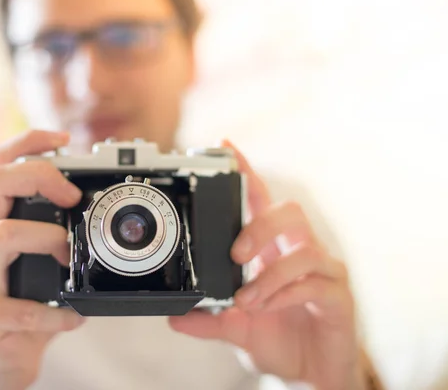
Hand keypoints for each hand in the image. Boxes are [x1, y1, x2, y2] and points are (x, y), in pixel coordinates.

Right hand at [0, 130, 85, 388]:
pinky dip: (56, 311)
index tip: (65, 141)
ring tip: (71, 255)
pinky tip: (73, 317)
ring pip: (1, 235)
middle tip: (72, 197)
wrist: (2, 359)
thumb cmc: (27, 304)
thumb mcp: (41, 261)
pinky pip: (22, 306)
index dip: (27, 143)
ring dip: (48, 238)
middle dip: (38, 176)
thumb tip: (99, 205)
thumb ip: (57, 231)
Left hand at [169, 140, 364, 389]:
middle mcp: (301, 253)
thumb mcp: (237, 329)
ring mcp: (323, 273)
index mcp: (275, 252)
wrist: (310, 375)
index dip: (249, 173)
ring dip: (270, 276)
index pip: (263, 203)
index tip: (227, 147)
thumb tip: (175, 316)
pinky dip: (286, 295)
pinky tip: (269, 308)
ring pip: (304, 250)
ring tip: (247, 301)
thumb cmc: (279, 340)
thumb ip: (210, 321)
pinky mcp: (338, 297)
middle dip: (261, 227)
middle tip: (236, 255)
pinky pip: (315, 284)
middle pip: (290, 213)